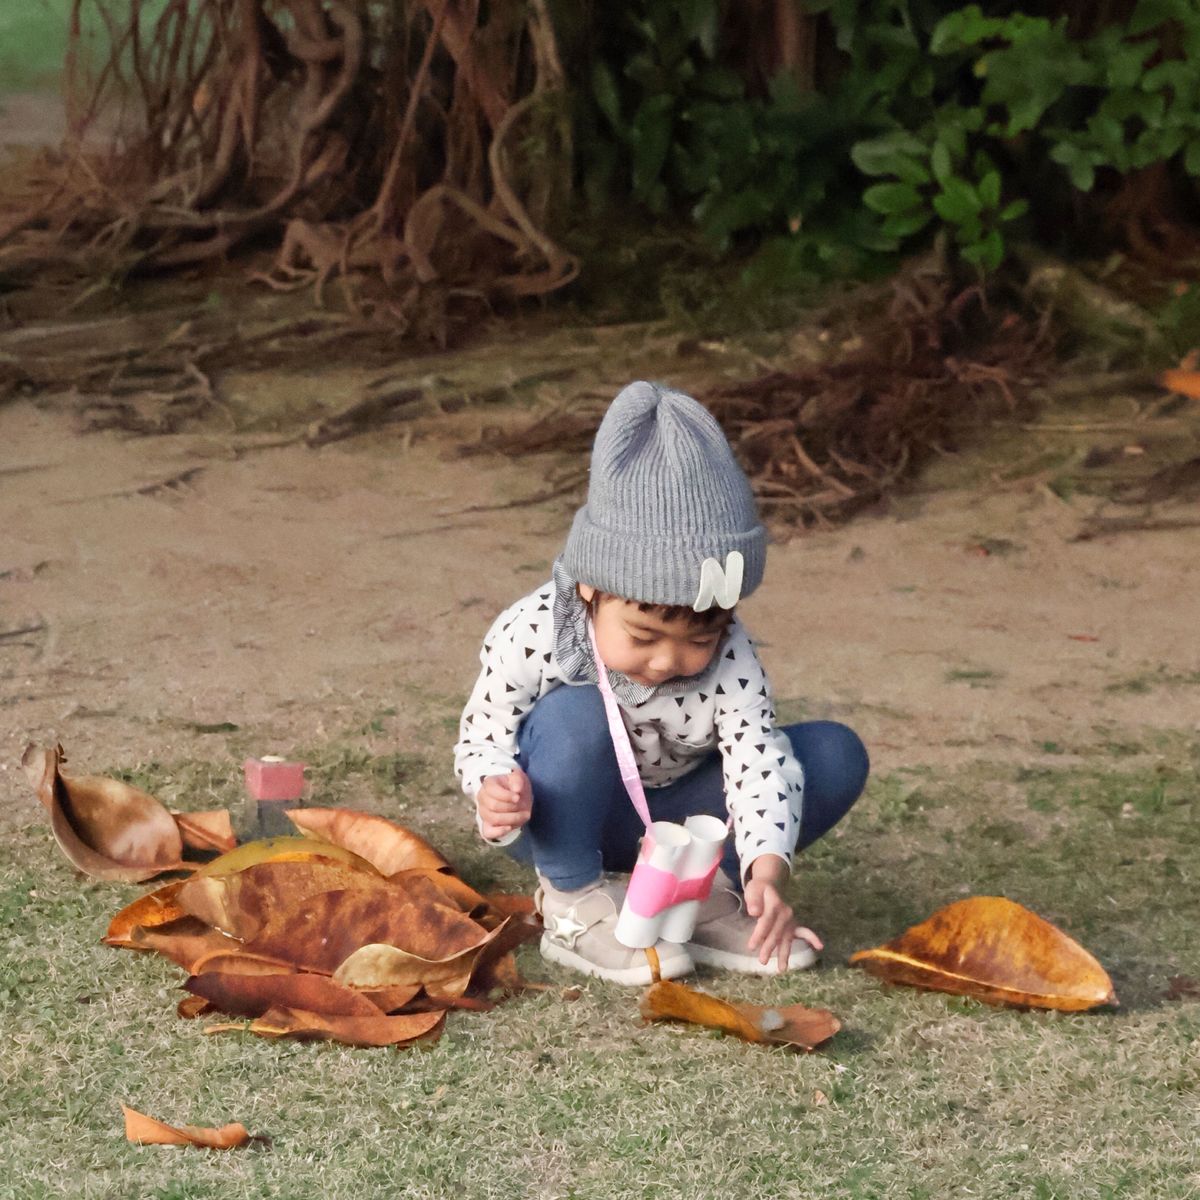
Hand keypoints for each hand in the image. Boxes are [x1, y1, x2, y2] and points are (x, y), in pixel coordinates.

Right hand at [476, 768, 532, 840]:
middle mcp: (482, 798)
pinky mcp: (487, 825)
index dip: (506, 795)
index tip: (518, 797)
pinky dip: (499, 832)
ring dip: (511, 818)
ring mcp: (483, 812)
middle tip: (523, 805)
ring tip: (523, 815)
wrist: (517, 797)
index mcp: (488, 784)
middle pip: (493, 806)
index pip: (492, 790)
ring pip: (493, 819)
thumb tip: (517, 789)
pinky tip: (510, 827)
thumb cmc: (516, 786)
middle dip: (511, 807)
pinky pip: (488, 832)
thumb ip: (518, 779)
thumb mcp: (519, 777)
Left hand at [743, 854, 823, 971]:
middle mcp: (785, 912)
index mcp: (775, 903)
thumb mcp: (753, 891)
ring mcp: (791, 919)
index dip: (759, 934)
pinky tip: (819, 946)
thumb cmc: (759, 891)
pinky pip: (804, 932)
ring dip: (784, 953)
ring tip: (782, 969)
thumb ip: (753, 901)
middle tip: (762, 961)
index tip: (751, 946)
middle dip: (769, 947)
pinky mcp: (794, 925)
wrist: (769, 886)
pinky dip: (812, 938)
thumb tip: (754, 912)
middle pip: (777, 932)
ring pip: (787, 938)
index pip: (767, 920)